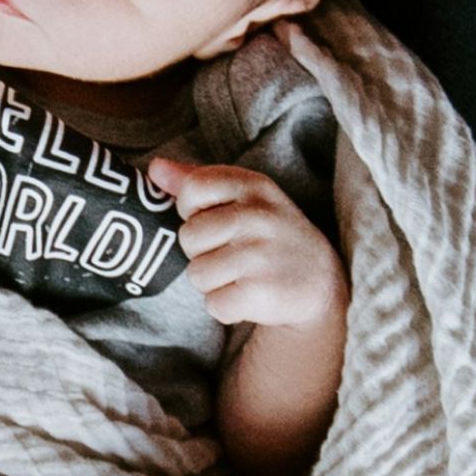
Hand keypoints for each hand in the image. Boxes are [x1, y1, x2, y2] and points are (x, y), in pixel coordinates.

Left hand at [145, 158, 346, 332]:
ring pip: (197, 274)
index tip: (216, 220)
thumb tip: (154, 168)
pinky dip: (227, 307)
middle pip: (189, 237)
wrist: (320, 281)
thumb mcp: (244, 197)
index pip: (192, 189)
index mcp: (252, 186)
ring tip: (243, 275)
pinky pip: (212, 304)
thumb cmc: (269, 233)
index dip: (193, 211)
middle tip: (235, 253)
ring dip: (214, 282)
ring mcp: (260, 255)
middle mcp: (257, 217)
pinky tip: (250, 295)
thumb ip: (197, 180)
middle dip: (203, 252)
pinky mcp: (259, 293)